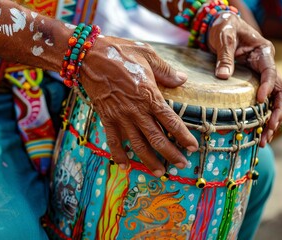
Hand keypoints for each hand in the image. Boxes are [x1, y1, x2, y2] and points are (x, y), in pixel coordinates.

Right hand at [80, 36, 197, 176]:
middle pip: (157, 138)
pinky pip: (113, 140)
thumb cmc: (121, 53)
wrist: (89, 57)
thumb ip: (166, 71)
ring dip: (149, 160)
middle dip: (171, 154)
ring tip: (160, 173)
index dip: (183, 136)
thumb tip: (183, 79)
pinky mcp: (106, 118)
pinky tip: (125, 165)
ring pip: (138, 144)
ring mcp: (120, 116)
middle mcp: (136, 110)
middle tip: (182, 165)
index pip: (171, 121)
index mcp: (150, 95)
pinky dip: (119, 154)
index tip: (192, 147)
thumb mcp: (148, 55)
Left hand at [207, 12, 281, 146]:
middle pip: (281, 91)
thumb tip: (223, 76)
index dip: (267, 86)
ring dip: (273, 120)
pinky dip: (264, 118)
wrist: (223, 27)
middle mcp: (267, 66)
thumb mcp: (223, 37)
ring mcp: (262, 76)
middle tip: (268, 130)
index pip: (271, 71)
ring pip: (276, 101)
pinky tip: (258, 133)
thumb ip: (224, 56)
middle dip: (277, 113)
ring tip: (265, 139)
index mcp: (263, 52)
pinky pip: (264, 103)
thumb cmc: (225, 29)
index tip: (259, 100)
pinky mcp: (254, 84)